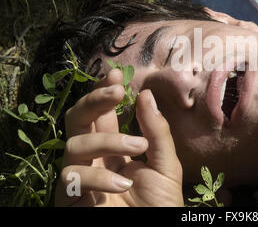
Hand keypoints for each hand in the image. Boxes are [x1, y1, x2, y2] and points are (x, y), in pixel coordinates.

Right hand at [55, 69, 182, 206]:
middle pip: (77, 119)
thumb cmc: (159, 203)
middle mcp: (93, 157)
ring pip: (74, 143)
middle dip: (94, 100)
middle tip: (117, 91)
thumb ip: (157, 131)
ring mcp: (81, 177)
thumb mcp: (165, 163)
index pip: (102, 112)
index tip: (115, 73)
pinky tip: (124, 183)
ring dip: (107, 140)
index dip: (103, 91)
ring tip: (138, 147)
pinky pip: (71, 177)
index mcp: (113, 146)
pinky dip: (98, 177)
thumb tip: (145, 94)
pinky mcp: (71, 198)